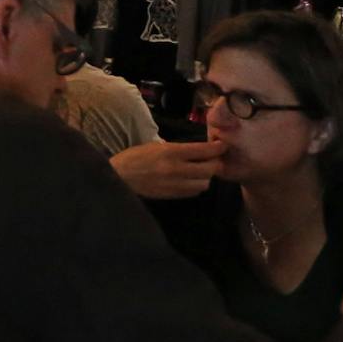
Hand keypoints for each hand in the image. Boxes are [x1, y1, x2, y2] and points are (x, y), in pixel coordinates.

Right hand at [107, 138, 224, 199]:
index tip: (223, 145)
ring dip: (207, 177)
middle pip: (209, 169)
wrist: (119, 177)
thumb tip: (197, 150)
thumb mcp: (155, 145)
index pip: (202, 151)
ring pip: (204, 183)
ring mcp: (174, 185)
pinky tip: (192, 180)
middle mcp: (175, 169)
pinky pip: (193, 192)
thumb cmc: (135, 157)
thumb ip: (177, 149)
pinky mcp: (172, 196)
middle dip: (215, 163)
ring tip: (203, 170)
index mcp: (170, 152)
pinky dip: (196, 186)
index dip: (216, 148)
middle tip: (216, 159)